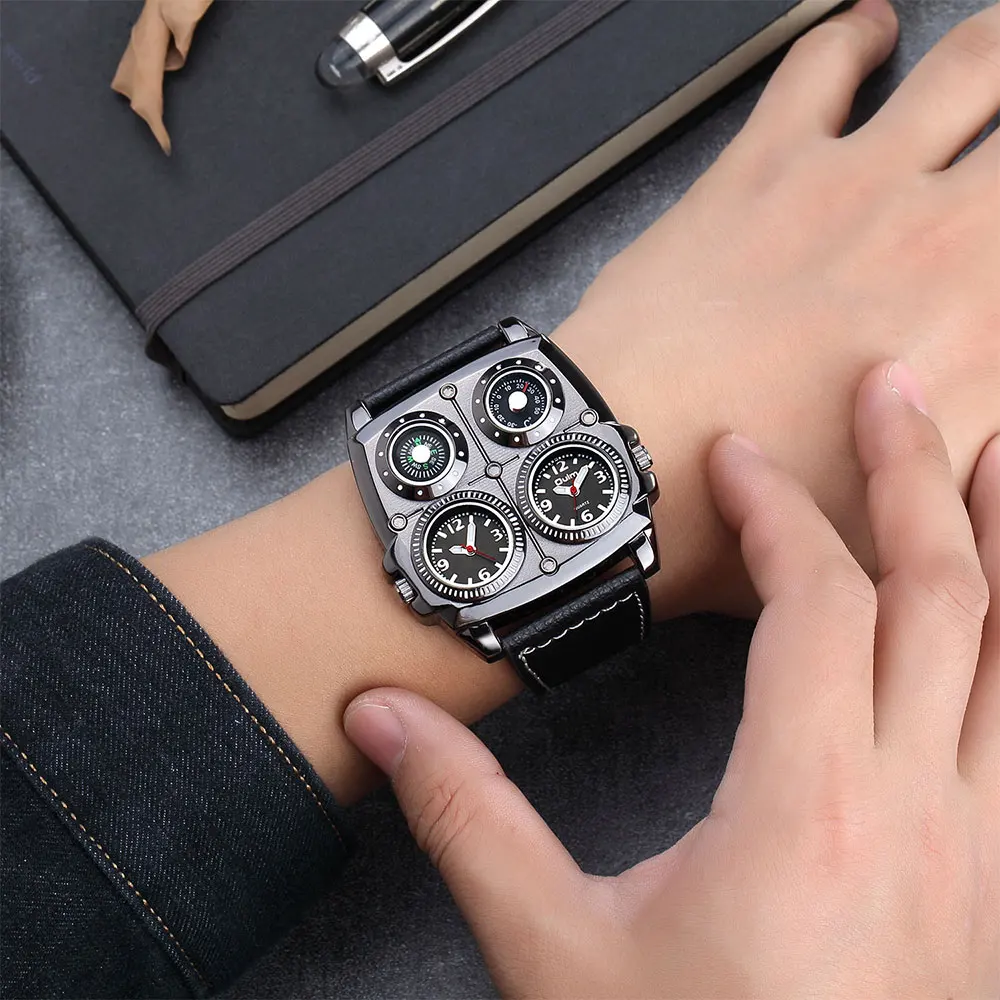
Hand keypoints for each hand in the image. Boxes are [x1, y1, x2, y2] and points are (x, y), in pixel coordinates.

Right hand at [345, 361, 998, 997]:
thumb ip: (465, 816)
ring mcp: (983, 851)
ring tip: (998, 454)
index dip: (775, 509)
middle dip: (915, 476)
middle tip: (893, 386)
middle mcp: (921, 811)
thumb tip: (379, 718)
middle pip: (944, 598)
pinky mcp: (996, 886)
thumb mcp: (552, 949)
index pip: (816, 601)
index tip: (733, 455)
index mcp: (808, 807)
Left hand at [557, 0, 999, 615]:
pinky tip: (868, 31)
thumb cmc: (758, 508)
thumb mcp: (908, 518)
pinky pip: (821, 68)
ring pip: (971, 69)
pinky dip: (851, 40)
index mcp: (989, 318)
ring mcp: (857, 183)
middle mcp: (947, 233)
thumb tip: (983, 380)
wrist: (632, 467)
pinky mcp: (765, 165)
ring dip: (997, 55)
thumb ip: (973, 435)